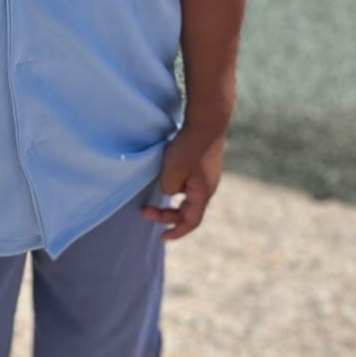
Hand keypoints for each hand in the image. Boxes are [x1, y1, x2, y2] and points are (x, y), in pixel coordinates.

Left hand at [141, 123, 225, 241]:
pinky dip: (177, 184)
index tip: (161, 236)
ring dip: (171, 198)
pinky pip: (189, 181)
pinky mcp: (204, 162)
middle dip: (168, 214)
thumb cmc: (189, 147)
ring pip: (188, 194)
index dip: (176, 231)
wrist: (207, 120)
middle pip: (189, 210)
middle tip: (146, 211)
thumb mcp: (172, 173)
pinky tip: (166, 173)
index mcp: (203, 193)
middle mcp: (209, 186)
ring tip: (154, 192)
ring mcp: (208, 174)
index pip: (191, 222)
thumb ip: (168, 189)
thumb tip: (169, 191)